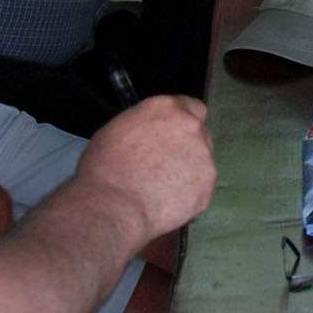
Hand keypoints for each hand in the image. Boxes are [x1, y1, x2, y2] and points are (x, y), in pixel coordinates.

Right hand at [77, 95, 216, 245]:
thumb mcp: (119, 129)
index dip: (184, 122)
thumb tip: (154, 131)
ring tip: (161, 188)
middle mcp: (189, 126)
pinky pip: (202, 187)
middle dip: (187, 148)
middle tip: (166, 165)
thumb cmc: (105, 169)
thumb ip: (147, 124)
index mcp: (166, 108)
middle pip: (200, 134)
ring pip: (202, 162)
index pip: (192, 107)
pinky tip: (167, 201)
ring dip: (188, 171)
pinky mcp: (207, 184)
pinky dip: (190, 194)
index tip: (177, 134)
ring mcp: (203, 155)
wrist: (112, 206)